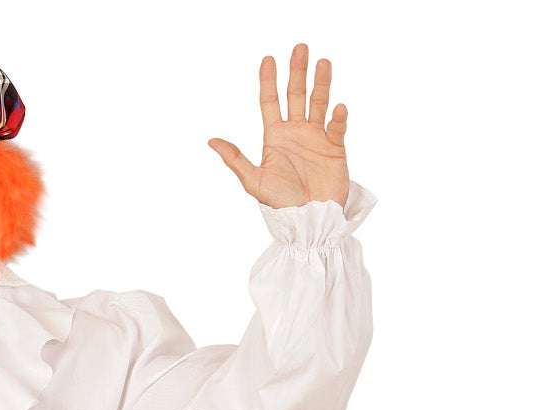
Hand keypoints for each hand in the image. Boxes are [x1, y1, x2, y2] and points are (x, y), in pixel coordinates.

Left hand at [208, 42, 351, 208]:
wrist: (308, 221)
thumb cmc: (281, 204)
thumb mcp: (254, 181)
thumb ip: (235, 159)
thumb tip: (211, 141)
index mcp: (275, 137)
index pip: (270, 102)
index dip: (268, 81)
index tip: (268, 59)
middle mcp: (296, 132)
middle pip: (296, 94)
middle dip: (297, 71)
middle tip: (299, 48)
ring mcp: (316, 137)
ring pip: (319, 102)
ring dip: (321, 83)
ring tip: (323, 63)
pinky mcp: (335, 146)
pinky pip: (337, 126)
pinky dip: (338, 117)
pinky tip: (337, 107)